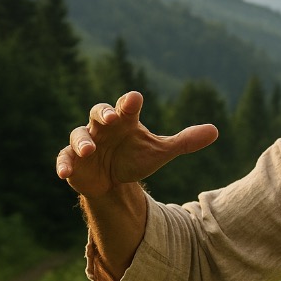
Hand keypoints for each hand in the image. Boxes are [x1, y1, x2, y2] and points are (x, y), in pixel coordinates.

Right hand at [56, 91, 218, 197]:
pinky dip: (64, 164)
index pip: (126, 107)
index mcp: (124, 121)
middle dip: (104, 113)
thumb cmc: (134, 158)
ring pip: (79, 135)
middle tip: (111, 117)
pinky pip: (64, 158)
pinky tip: (65, 173)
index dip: (129, 102)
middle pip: (99, 112)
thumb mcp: (160, 152)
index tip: (135, 99)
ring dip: (83, 141)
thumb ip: (185, 142)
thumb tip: (216, 131)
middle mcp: (103, 128)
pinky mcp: (73, 161)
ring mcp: (86, 143)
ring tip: (90, 150)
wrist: (113, 182)